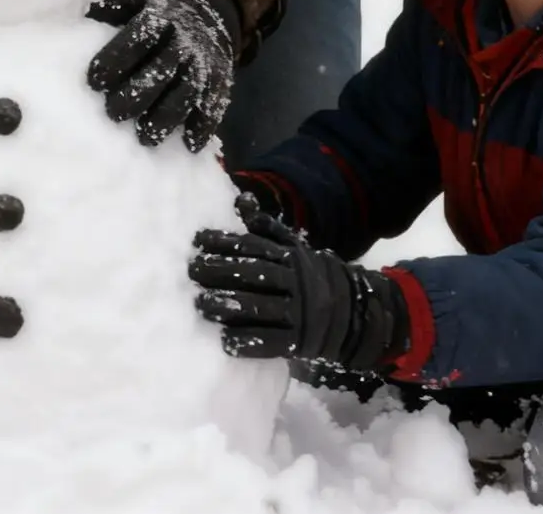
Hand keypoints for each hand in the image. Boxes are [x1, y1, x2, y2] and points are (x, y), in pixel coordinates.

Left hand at [86, 0, 240, 152]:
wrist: (210, 4)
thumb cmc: (159, 4)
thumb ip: (113, 6)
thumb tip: (87, 17)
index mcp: (161, 15)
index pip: (138, 37)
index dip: (116, 58)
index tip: (94, 80)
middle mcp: (185, 40)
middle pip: (162, 69)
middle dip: (136, 94)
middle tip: (113, 113)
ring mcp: (205, 62)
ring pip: (188, 92)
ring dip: (167, 117)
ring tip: (145, 138)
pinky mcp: (221, 79)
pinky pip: (215, 104)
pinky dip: (204, 126)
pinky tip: (189, 145)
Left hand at [189, 203, 408, 372]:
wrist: (350, 312)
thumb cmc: (307, 276)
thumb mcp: (291, 247)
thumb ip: (265, 227)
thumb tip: (241, 200)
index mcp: (290, 256)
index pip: (254, 246)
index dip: (225, 241)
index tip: (198, 240)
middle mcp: (294, 281)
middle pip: (254, 274)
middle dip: (221, 271)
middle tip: (192, 270)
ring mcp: (297, 313)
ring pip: (259, 307)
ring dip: (229, 306)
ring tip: (201, 303)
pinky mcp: (298, 342)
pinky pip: (272, 342)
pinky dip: (248, 342)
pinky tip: (226, 340)